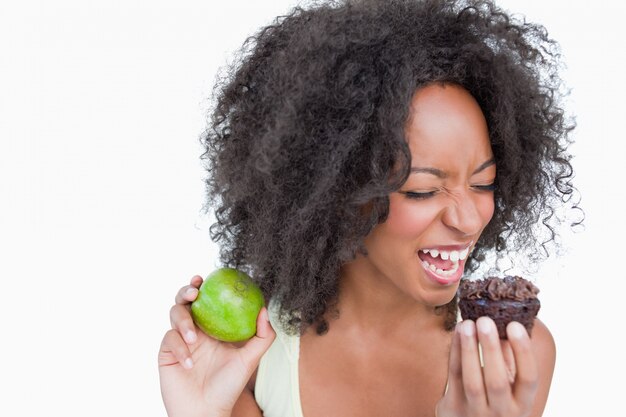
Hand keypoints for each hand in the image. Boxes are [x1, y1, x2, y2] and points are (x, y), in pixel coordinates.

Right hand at [158, 275, 275, 416]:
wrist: (205, 411)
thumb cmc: (229, 386)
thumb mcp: (250, 360)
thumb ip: (262, 336)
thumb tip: (264, 309)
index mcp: (214, 326)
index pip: (209, 299)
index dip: (206, 285)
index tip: (209, 277)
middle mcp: (196, 329)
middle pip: (186, 300)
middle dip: (186, 290)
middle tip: (194, 292)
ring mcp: (180, 340)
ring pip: (175, 314)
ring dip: (183, 322)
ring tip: (194, 338)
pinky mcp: (167, 352)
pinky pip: (169, 339)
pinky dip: (179, 348)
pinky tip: (188, 363)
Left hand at [436, 317, 537, 416]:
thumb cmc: (495, 401)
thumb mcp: (510, 387)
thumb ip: (510, 359)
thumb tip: (507, 321)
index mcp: (522, 405)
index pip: (529, 378)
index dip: (523, 351)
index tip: (514, 325)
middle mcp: (502, 413)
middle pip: (497, 381)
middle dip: (490, 349)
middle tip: (485, 320)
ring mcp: (476, 413)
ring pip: (472, 381)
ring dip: (468, 349)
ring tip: (467, 323)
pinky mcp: (453, 408)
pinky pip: (454, 377)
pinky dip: (455, 352)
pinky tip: (457, 333)